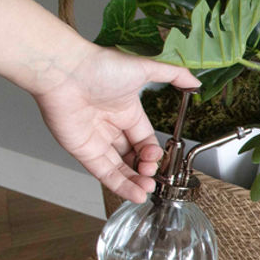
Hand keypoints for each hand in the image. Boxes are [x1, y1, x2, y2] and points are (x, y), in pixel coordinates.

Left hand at [32, 43, 199, 202]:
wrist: (65, 71)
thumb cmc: (100, 66)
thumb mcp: (145, 69)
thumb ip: (173, 75)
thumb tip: (195, 81)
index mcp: (126, 111)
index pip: (144, 140)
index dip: (153, 152)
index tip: (157, 157)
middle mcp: (111, 127)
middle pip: (132, 157)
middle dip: (145, 170)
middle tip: (152, 175)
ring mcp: (96, 140)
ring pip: (119, 169)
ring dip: (135, 182)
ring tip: (147, 189)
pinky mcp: (82, 151)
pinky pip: (104, 173)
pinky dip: (120, 185)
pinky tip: (135, 193)